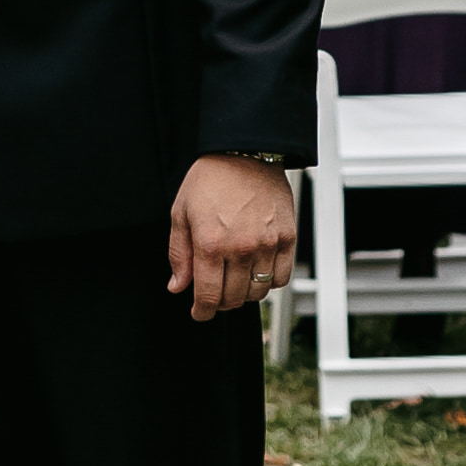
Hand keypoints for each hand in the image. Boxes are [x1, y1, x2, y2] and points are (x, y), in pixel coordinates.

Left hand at [167, 152, 295, 319]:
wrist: (245, 152)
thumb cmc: (211, 178)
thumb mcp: (181, 213)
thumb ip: (180, 254)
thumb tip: (178, 287)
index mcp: (210, 244)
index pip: (208, 296)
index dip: (202, 311)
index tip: (200, 313)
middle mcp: (240, 248)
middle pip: (233, 298)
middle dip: (220, 302)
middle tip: (215, 292)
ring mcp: (267, 244)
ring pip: (258, 292)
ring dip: (245, 293)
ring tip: (236, 280)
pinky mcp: (287, 238)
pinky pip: (281, 277)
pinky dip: (270, 281)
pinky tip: (257, 271)